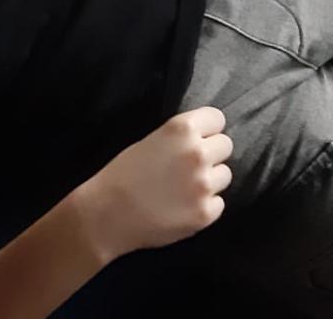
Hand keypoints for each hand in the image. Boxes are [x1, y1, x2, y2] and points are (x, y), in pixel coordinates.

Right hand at [74, 107, 232, 261]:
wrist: (107, 214)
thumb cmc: (123, 174)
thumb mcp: (152, 140)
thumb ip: (181, 138)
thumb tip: (205, 139)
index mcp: (182, 128)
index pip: (218, 119)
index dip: (208, 131)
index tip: (198, 140)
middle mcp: (198, 152)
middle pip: (226, 146)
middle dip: (211, 155)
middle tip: (190, 168)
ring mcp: (204, 184)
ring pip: (225, 175)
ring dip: (210, 181)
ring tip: (185, 190)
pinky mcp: (205, 213)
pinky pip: (218, 204)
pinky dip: (204, 207)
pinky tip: (183, 209)